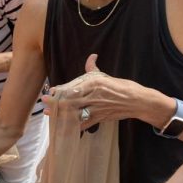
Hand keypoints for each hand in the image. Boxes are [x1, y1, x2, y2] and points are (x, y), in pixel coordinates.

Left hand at [42, 54, 164, 129]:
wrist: (138, 101)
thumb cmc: (123, 87)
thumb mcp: (106, 77)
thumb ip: (94, 69)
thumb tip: (91, 56)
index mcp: (95, 83)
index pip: (73, 86)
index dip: (60, 90)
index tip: (51, 91)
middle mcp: (94, 95)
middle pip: (71, 99)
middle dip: (56, 102)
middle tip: (44, 102)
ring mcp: (97, 107)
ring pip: (75, 111)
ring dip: (60, 113)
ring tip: (49, 114)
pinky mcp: (101, 117)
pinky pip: (84, 123)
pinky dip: (73, 125)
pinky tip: (64, 126)